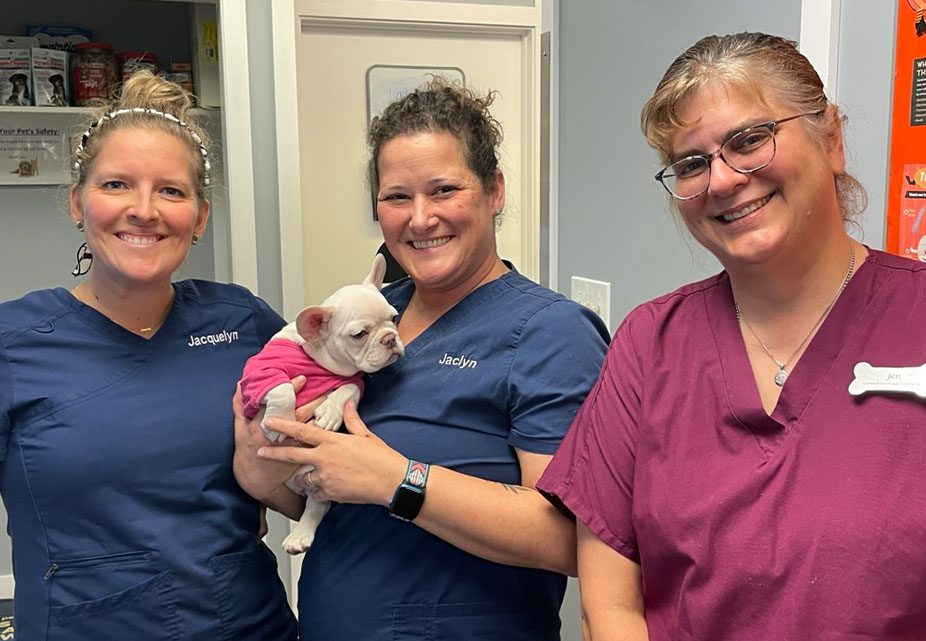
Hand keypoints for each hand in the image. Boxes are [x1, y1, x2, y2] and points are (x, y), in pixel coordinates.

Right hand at [232, 376, 325, 500]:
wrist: (255, 480)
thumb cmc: (247, 450)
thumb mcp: (239, 428)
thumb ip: (240, 406)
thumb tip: (241, 384)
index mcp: (261, 425)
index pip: (278, 403)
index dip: (290, 390)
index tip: (302, 379)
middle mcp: (277, 435)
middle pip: (299, 414)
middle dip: (314, 400)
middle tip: (328, 387)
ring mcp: (290, 446)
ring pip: (310, 427)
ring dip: (322, 414)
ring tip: (336, 401)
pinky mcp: (300, 456)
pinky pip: (314, 442)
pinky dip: (323, 431)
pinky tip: (334, 421)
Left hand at [257, 401, 406, 505]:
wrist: (391, 482)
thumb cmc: (381, 458)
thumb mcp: (366, 435)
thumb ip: (352, 420)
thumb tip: (348, 404)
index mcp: (332, 441)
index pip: (302, 430)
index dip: (283, 425)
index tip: (269, 421)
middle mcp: (324, 458)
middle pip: (292, 455)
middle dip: (274, 453)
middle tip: (260, 452)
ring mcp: (325, 477)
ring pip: (303, 478)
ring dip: (304, 478)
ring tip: (314, 477)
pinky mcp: (330, 493)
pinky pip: (316, 493)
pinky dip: (318, 491)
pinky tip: (328, 488)